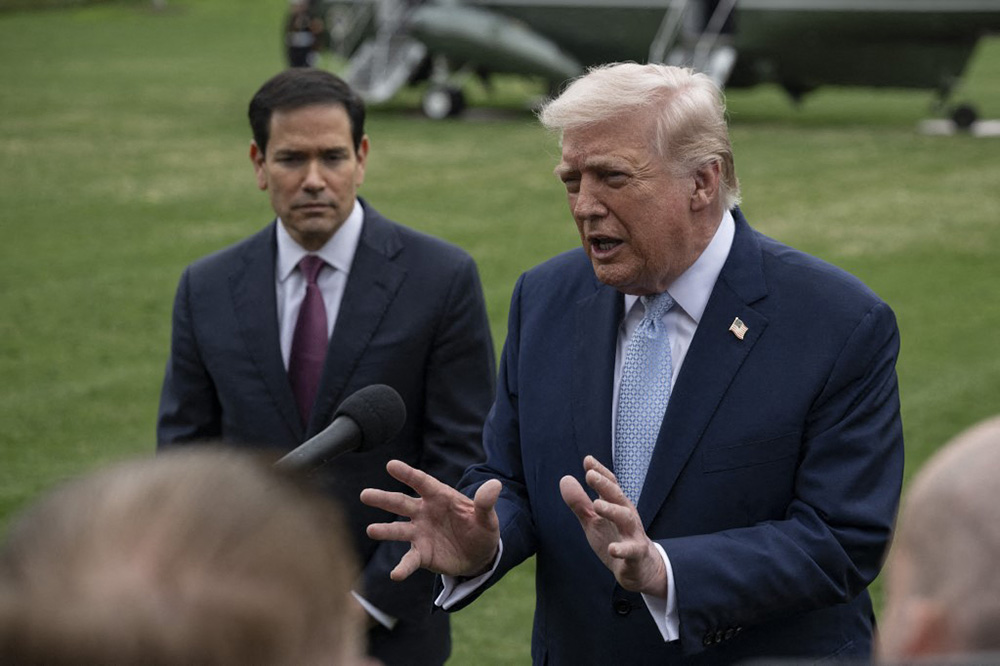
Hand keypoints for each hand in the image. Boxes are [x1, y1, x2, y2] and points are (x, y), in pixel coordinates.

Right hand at [360, 460, 501, 580]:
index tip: (391, 465)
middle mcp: (424, 513)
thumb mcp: (487, 517)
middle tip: (365, 495)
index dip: (407, 474)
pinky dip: (402, 567)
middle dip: (384, 499)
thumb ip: (486, 503)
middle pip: (401, 503)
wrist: (479, 555)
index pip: (421, 482)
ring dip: (385, 530)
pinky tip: (395, 574)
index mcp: (439, 497)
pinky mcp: (421, 554)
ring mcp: (420, 533)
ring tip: (371, 530)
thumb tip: (495, 485)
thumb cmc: (481, 529)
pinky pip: (409, 560)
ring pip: (398, 529)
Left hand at [560, 456, 666, 596]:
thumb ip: (579, 502)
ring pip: (626, 519)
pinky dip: (622, 550)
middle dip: (605, 485)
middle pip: (617, 497)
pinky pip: (631, 551)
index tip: (588, 460)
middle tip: (590, 475)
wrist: (640, 568)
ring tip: (597, 504)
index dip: (600, 472)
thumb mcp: (593, 520)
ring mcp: (633, 534)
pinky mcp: (636, 555)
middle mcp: (627, 516)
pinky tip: (612, 549)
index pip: (610, 485)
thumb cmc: (614, 537)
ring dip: (612, 510)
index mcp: (616, 505)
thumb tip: (564, 478)